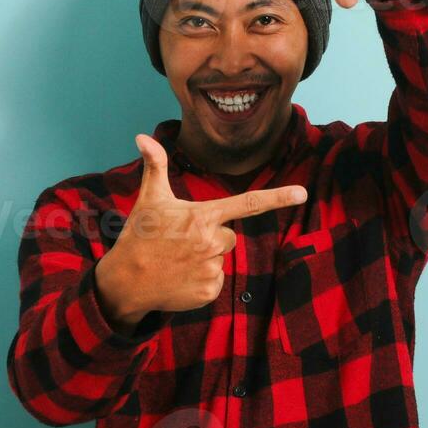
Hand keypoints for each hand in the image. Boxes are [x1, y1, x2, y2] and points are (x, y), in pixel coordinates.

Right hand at [95, 135, 307, 328]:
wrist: (126, 281)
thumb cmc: (140, 235)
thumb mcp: (149, 199)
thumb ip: (154, 166)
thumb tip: (142, 137)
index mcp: (202, 216)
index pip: (247, 203)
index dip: (278, 197)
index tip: (302, 193)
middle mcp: (211, 242)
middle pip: (229, 236)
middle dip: (211, 238)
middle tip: (182, 242)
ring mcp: (211, 269)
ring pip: (221, 259)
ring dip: (205, 259)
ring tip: (178, 261)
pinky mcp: (209, 291)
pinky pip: (217, 282)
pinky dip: (202, 280)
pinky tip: (181, 278)